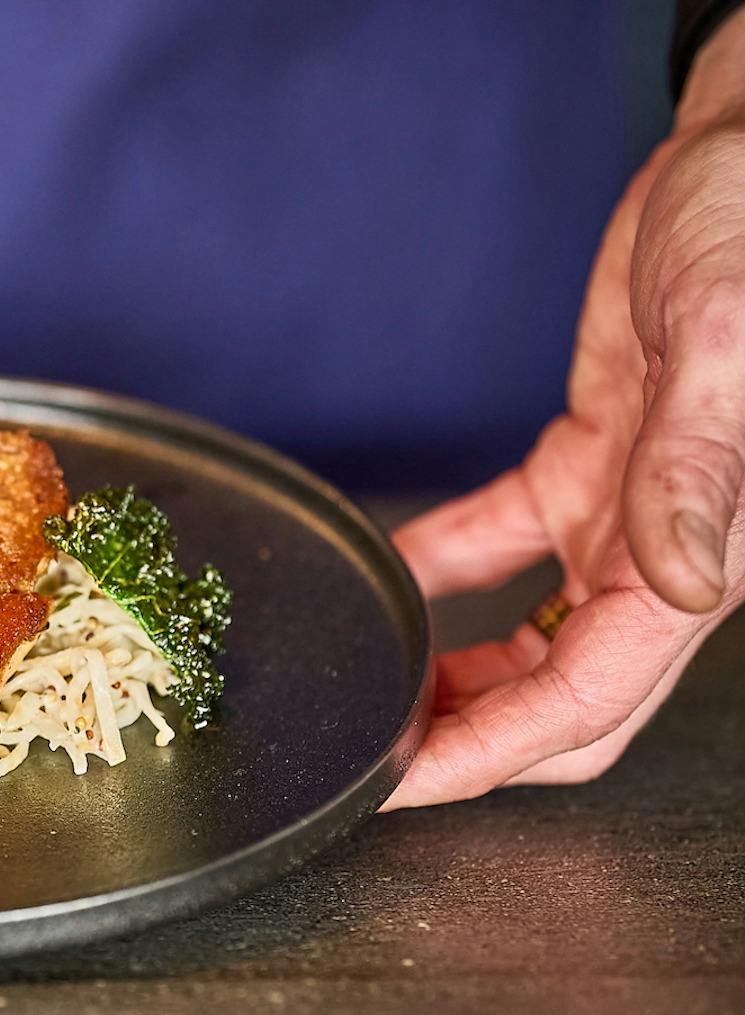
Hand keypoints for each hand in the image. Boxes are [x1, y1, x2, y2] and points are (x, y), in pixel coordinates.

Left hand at [386, 17, 744, 808]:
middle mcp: (660, 557)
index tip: (401, 786)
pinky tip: (387, 576)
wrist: (738, 163)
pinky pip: (501, 543)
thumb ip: (697, 474)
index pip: (588, 701)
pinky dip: (443, 566)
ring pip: (533, 641)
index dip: (491, 755)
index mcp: (696, 561)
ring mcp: (621, 516)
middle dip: (471, 742)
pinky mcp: (586, 466)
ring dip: (457, 675)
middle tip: (372, 756)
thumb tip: (683, 584)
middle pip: (561, 699)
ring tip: (371, 686)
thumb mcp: (724, 354)